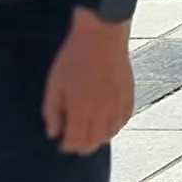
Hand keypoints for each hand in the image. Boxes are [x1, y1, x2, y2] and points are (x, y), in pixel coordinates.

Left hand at [42, 13, 135, 152]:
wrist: (102, 36)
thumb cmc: (74, 57)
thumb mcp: (55, 83)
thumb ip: (52, 111)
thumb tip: (53, 133)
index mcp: (81, 110)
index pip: (76, 142)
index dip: (67, 146)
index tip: (61, 142)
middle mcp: (102, 112)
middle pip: (94, 142)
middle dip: (82, 146)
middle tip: (74, 141)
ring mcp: (117, 104)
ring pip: (110, 134)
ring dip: (99, 138)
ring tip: (90, 133)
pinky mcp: (129, 95)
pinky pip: (124, 120)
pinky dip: (115, 126)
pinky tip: (107, 122)